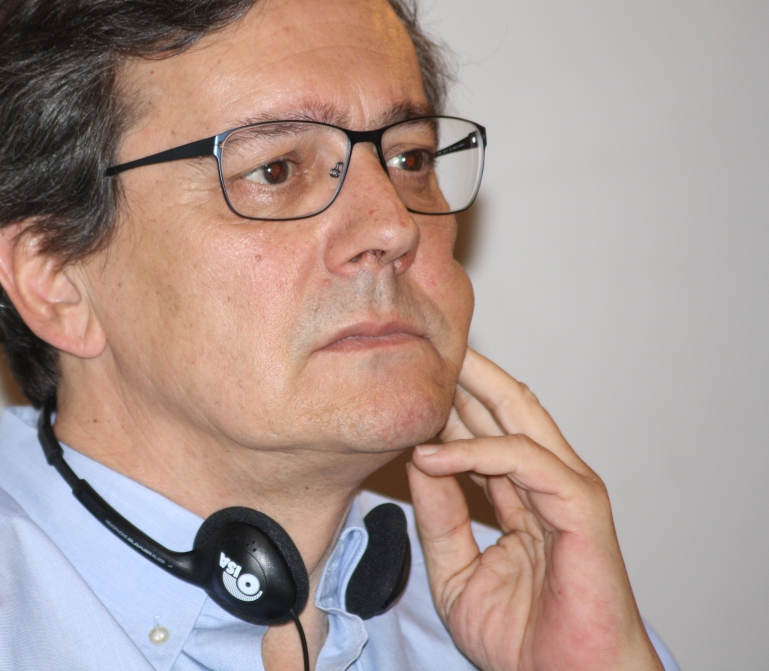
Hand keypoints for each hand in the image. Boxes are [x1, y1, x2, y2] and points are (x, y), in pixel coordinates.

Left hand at [407, 349, 662, 670]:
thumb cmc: (525, 639)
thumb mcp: (457, 568)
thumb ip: (440, 513)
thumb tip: (417, 459)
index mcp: (525, 495)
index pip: (487, 429)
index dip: (449, 402)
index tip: (404, 380)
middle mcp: (549, 483)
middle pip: (508, 407)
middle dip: (466, 374)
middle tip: (420, 346)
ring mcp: (568, 492)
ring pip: (521, 418)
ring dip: (471, 392)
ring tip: (425, 374)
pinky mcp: (581, 509)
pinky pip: (527, 462)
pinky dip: (477, 452)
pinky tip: (433, 453)